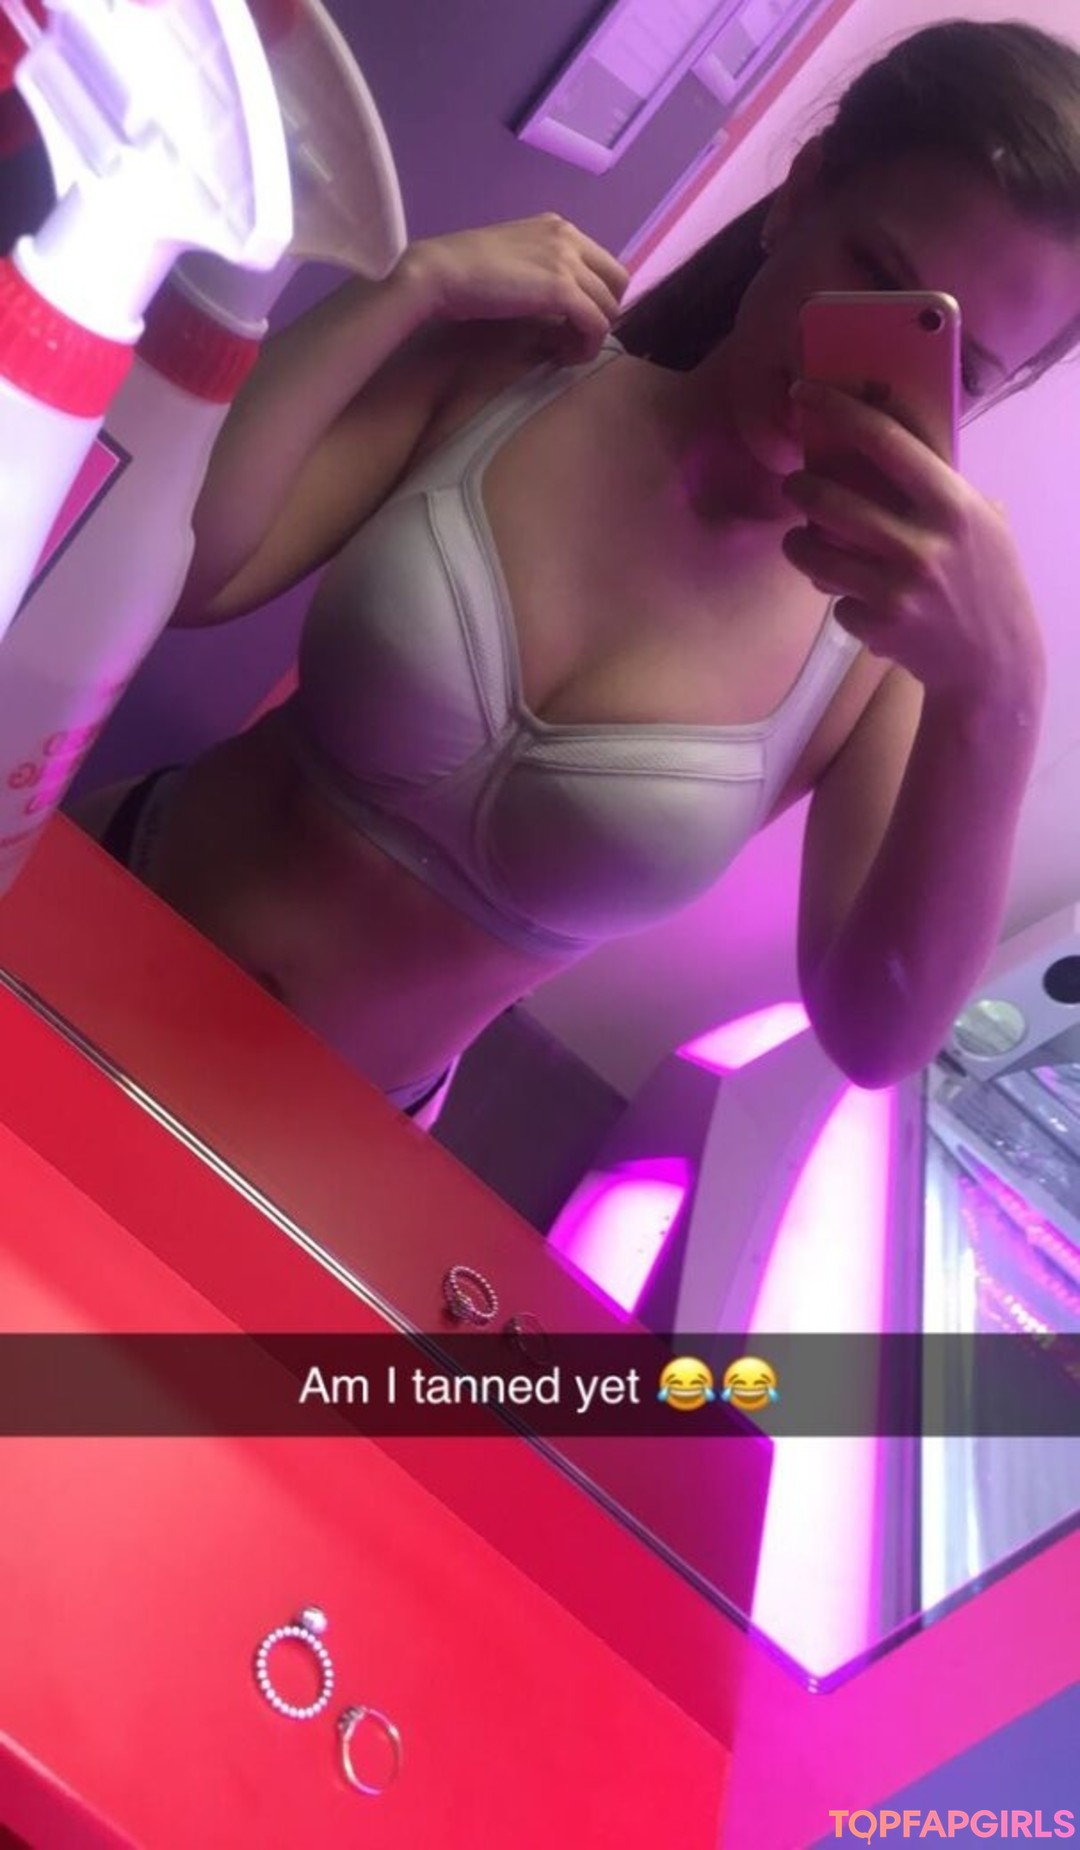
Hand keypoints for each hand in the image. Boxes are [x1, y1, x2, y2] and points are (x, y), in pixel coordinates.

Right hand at [396, 213, 629, 361]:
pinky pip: (596, 324)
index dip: (598, 296)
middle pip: (617, 282)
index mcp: (557, 227)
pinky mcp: (561, 289)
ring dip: (593, 335)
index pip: (603, 263)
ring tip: (567, 351)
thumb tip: (556, 303)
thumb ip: (538, 271)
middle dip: (604, 313)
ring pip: (609, 306)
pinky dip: (587, 346)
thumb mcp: (511, 261)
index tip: (576, 321)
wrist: (438, 272)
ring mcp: (567, 261)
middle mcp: (568, 237)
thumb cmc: (461, 271)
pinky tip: (566, 357)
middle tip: (578, 337)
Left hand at [780, 381, 1046, 712]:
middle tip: (794, 485)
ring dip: (797, 543)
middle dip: (800, 488)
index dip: (839, 410)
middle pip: (831, 500)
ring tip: (802, 540)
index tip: (804, 393)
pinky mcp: (880, 625)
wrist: (994, 663)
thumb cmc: (985, 580)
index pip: (887, 442)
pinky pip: (834, 601)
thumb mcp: (980, 524)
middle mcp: (925, 544)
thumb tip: (884, 433)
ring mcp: (899, 588)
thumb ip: (938, 487)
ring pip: (814, 553)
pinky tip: (859, 599)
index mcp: (953, 505)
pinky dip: (838, 599)